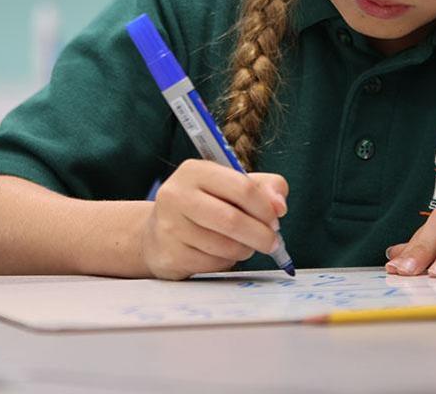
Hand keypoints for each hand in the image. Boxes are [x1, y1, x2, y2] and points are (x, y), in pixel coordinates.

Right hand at [140, 159, 287, 279]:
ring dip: (245, 250)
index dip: (265, 207)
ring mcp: (170, 226)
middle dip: (261, 235)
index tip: (275, 219)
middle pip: (232, 220)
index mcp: (194, 171)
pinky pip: (212, 264)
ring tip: (245, 245)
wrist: (156, 234)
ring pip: (225, 246)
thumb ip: (263, 187)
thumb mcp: (230, 186)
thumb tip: (280, 205)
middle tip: (273, 242)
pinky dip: (227, 262)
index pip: (242, 187)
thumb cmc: (202, 206)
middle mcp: (177, 195)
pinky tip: (222, 254)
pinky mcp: (170, 255)